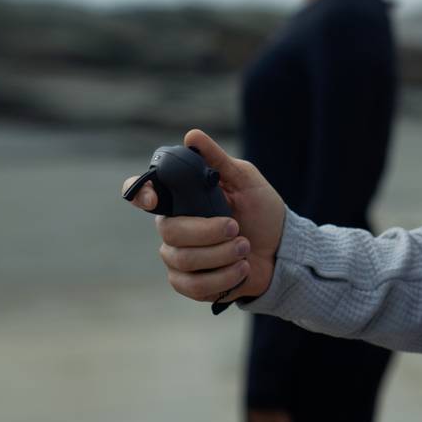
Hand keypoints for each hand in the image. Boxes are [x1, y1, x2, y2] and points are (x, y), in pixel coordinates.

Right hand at [117, 128, 286, 305]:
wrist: (281, 251)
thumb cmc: (262, 211)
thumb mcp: (245, 180)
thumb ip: (218, 160)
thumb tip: (192, 136)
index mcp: (181, 199)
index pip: (144, 193)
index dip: (140, 193)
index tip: (152, 199)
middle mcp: (174, 228)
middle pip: (170, 231)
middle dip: (207, 232)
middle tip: (236, 228)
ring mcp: (179, 258)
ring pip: (182, 260)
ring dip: (221, 255)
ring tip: (245, 248)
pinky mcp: (190, 284)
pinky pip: (193, 286)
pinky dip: (223, 277)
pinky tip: (241, 268)